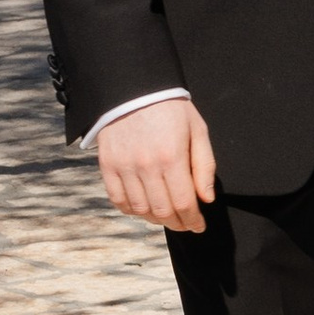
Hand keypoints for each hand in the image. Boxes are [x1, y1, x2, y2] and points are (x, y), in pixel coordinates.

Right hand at [96, 97, 217, 231]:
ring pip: (140, 209)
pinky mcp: (107, 165)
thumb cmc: (171, 109)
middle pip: (162, 210)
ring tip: (167, 217)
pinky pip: (118, 199)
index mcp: (172, 157)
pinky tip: (143, 208)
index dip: (193, 220)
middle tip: (186, 224)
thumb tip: (206, 199)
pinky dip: (131, 210)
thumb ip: (204, 166)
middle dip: (178, 223)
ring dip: (156, 219)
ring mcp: (124, 166)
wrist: (134, 88)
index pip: (184, 203)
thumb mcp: (198, 130)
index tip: (199, 226)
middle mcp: (146, 165)